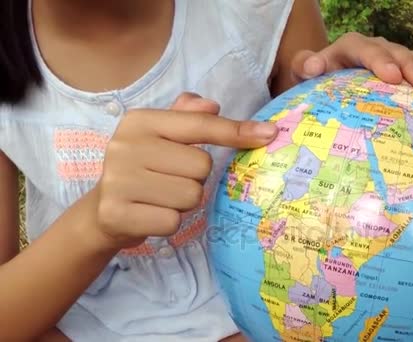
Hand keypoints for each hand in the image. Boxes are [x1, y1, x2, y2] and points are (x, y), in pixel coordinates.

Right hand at [92, 93, 277, 249]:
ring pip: (190, 196)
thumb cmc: (143, 170)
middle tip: (169, 181)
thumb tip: (213, 104)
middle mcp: (126, 145)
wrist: (103, 212)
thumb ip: (188, 118)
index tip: (269, 134)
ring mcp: (119, 180)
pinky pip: (172, 222)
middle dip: (194, 179)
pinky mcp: (118, 213)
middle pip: (201, 167)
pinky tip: (150, 215)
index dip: (237, 131)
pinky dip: (169, 223)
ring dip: (183, 203)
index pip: (200, 125)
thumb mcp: (161, 138)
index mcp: (140, 121)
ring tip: (159, 198)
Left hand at [291, 32, 412, 106]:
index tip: (391, 77)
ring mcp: (401, 62)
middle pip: (400, 54)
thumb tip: (311, 66)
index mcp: (353, 47)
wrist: (331, 81)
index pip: (367, 49)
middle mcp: (381, 50)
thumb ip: (305, 65)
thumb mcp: (305, 72)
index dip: (380, 61)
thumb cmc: (318, 80)